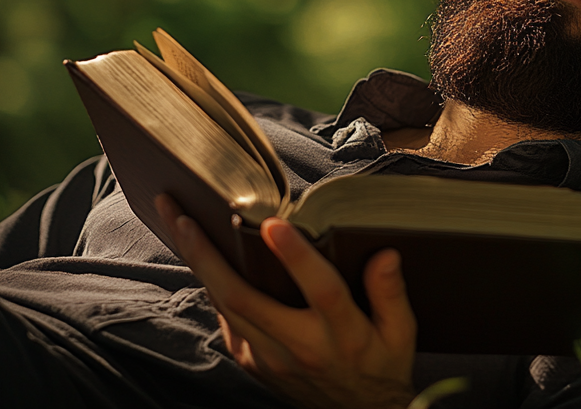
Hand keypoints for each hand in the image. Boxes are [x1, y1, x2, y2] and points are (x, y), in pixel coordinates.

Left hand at [156, 194, 416, 408]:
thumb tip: (385, 253)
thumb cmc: (382, 365)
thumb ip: (391, 293)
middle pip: (245, 298)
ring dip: (198, 263)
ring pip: (226, 307)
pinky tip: (198, 253)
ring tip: (178, 222)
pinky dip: (209, 284)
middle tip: (185, 215)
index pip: (320, 291)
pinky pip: (226, 319)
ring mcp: (270, 358)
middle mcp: (299, 347)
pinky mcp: (254, 362)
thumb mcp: (402, 333)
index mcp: (343, 335)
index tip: (276, 223)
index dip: (298, 257)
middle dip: (209, 254)